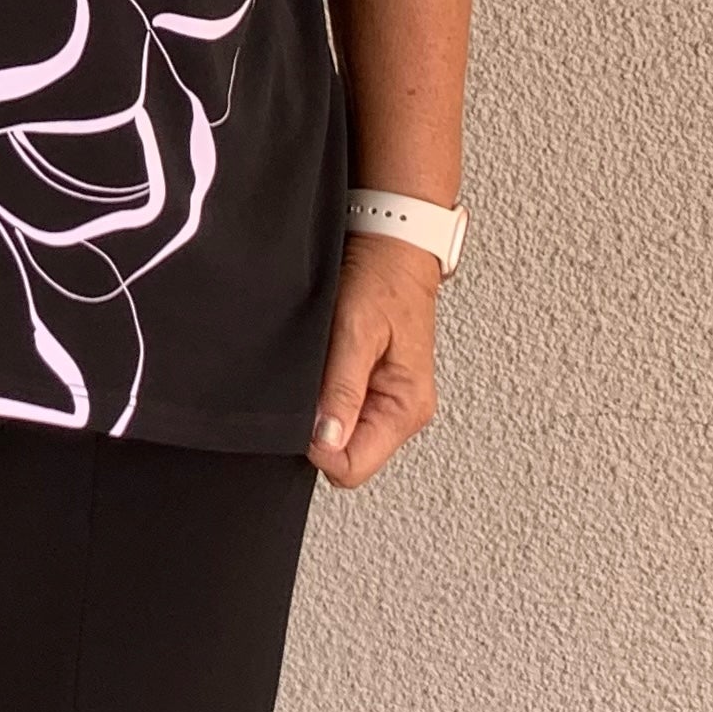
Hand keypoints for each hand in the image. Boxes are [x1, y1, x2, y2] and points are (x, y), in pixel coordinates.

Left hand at [309, 236, 440, 488]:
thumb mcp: (356, 330)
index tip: (306, 410)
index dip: (320, 448)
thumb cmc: (383, 278)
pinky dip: (325, 396)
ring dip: (321, 411)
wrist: (393, 244)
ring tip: (322, 368)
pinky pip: (340, 412)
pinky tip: (323, 368)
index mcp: (406, 408)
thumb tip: (326, 440)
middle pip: (346, 458)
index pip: (353, 468)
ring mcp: (386, 401)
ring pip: (340, 437)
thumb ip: (342, 388)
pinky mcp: (372, 387)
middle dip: (320, 431)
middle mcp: (400, 412)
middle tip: (313, 383)